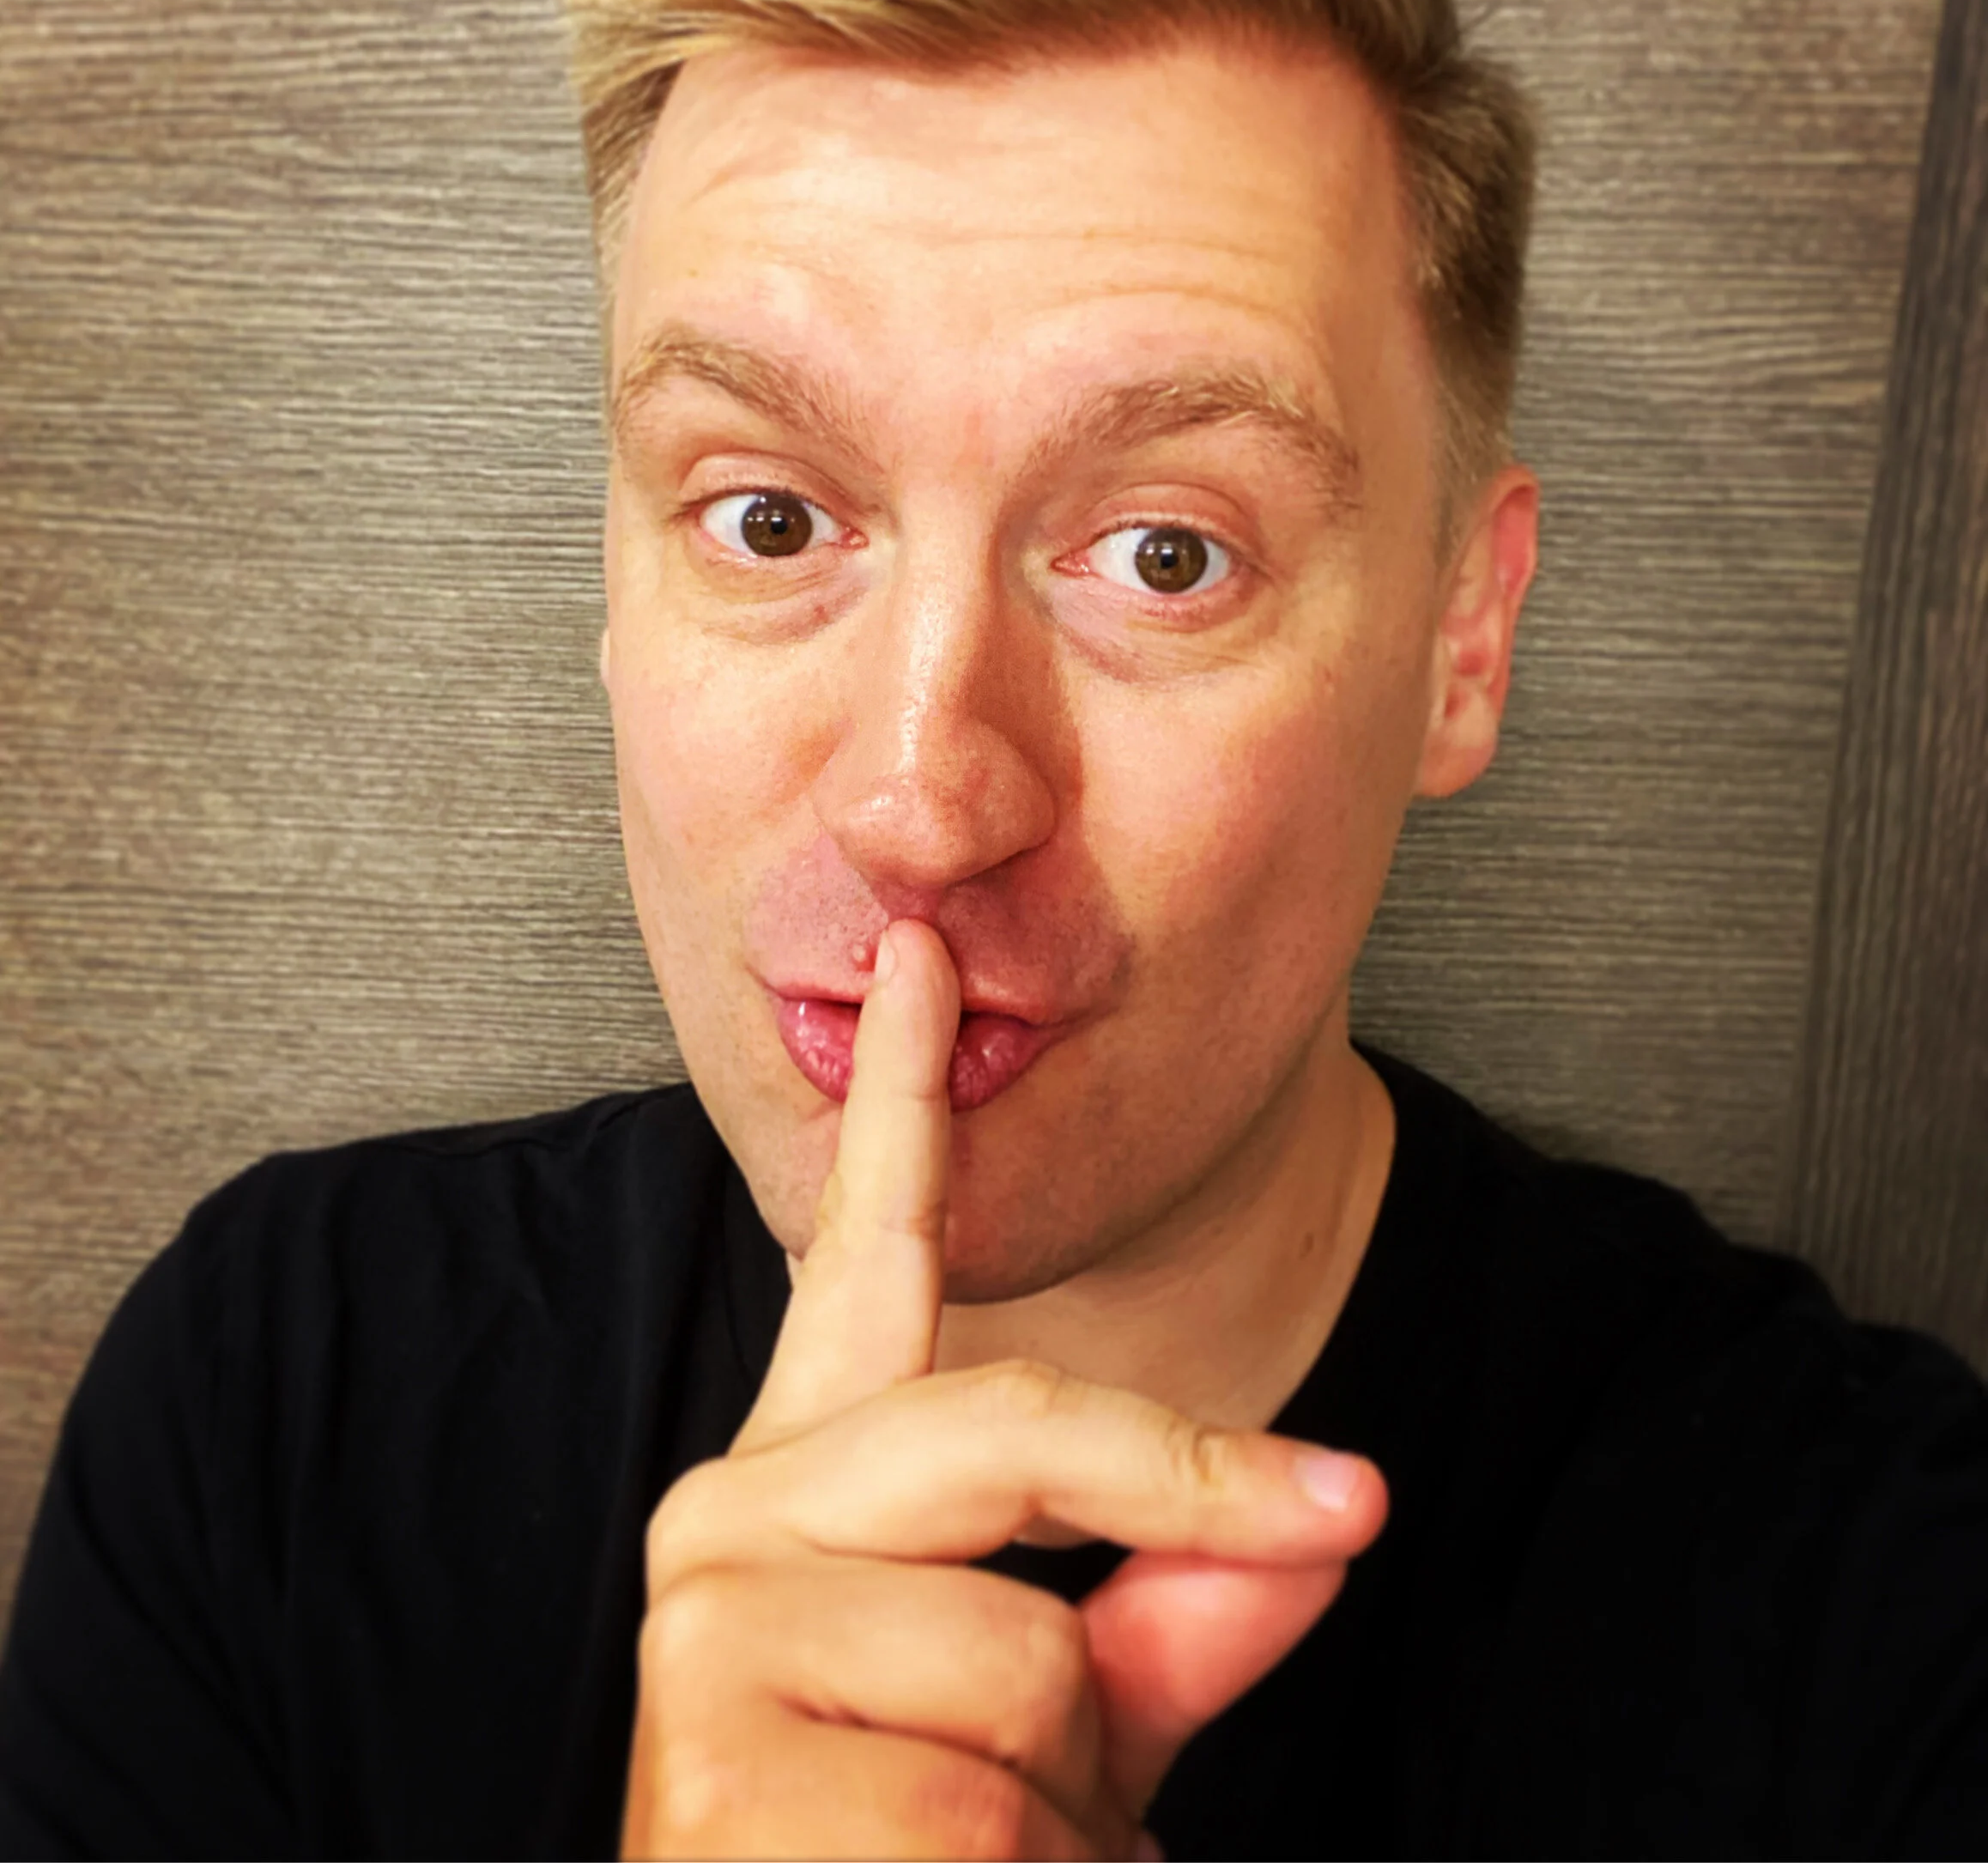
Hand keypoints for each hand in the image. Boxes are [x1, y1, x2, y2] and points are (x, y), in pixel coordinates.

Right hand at [621, 919, 1386, 1857]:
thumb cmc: (920, 1862)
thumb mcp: (1076, 1725)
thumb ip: (1181, 1604)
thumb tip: (1326, 1516)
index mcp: (812, 1484)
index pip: (866, 1258)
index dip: (899, 1097)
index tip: (927, 957)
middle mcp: (731, 1518)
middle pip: (1015, 1427)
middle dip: (1180, 1504)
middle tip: (1334, 1516)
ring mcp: (708, 1630)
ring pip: (1028, 1654)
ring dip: (1068, 1797)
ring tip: (975, 1854)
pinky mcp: (715, 1760)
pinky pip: (987, 1806)